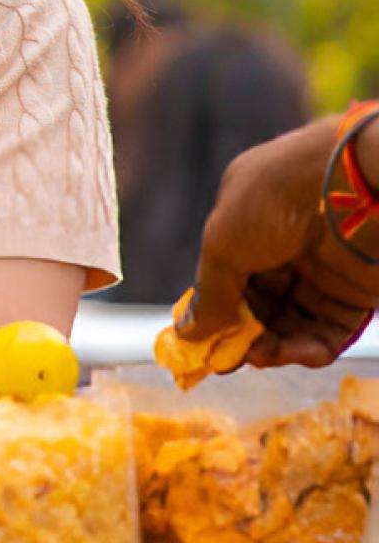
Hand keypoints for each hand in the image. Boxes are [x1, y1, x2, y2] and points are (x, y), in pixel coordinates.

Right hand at [181, 116, 378, 366]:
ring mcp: (321, 270)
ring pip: (293, 324)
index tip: (205, 345)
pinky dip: (313, 348)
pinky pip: (330, 330)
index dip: (216, 312)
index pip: (227, 278)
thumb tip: (187, 333)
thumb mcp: (223, 244)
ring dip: (277, 347)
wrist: (352, 184)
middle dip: (245, 336)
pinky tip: (298, 353)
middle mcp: (284, 247)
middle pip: (259, 306)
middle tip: (235, 358)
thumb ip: (210, 294)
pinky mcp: (355, 291)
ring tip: (266, 356)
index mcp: (246, 224)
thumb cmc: (275, 200)